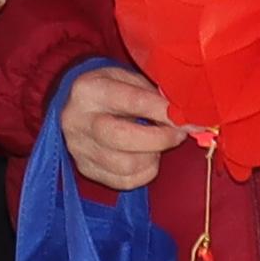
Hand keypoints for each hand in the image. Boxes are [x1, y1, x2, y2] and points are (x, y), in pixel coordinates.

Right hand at [54, 65, 176, 193]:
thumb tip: (182, 117)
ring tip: (157, 145)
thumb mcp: (127, 79)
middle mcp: (78, 120)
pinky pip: (124, 181)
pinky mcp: (85, 168)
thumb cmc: (109, 90)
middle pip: (123, 138)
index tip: (185, 118)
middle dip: (160, 139)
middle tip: (177, 134)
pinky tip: (146, 157)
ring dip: (152, 157)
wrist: (75, 105)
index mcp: (89, 90)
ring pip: (126, 165)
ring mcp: (79, 148)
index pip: (132, 101)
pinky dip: (144, 173)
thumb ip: (152, 96)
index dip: (164, 112)